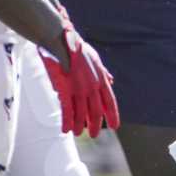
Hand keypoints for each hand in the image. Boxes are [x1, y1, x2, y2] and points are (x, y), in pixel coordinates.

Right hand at [39, 14, 118, 137]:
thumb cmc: (76, 47)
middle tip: (94, 134)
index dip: (112, 114)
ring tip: (77, 133)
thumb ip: (103, 72)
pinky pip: (67, 111)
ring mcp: (79, 88)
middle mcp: (92, 86)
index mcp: (101, 78)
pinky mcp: (66, 89)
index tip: (114, 126)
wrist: (60, 40)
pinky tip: (66, 130)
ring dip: (80, 125)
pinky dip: (67, 122)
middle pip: (96, 110)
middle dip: (95, 124)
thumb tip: (111, 80)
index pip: (110, 101)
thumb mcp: (95, 59)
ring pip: (81, 113)